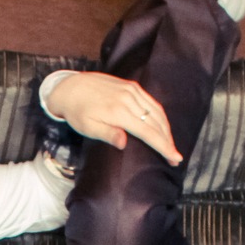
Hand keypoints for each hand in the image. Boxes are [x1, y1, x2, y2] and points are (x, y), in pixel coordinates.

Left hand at [44, 72, 182, 165]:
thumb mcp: (87, 127)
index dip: (163, 146)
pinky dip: (160, 116)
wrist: (70, 86)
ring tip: (170, 144)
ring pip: (157, 111)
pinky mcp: (131, 86)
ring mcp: (132, 90)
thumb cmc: (77, 111)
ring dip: (166, 129)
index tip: (175, 158)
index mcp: (118, 111)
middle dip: (168, 141)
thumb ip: (107, 134)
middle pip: (156, 122)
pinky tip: (162, 126)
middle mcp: (129, 98)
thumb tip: (124, 144)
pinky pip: (151, 102)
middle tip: (175, 158)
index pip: (148, 132)